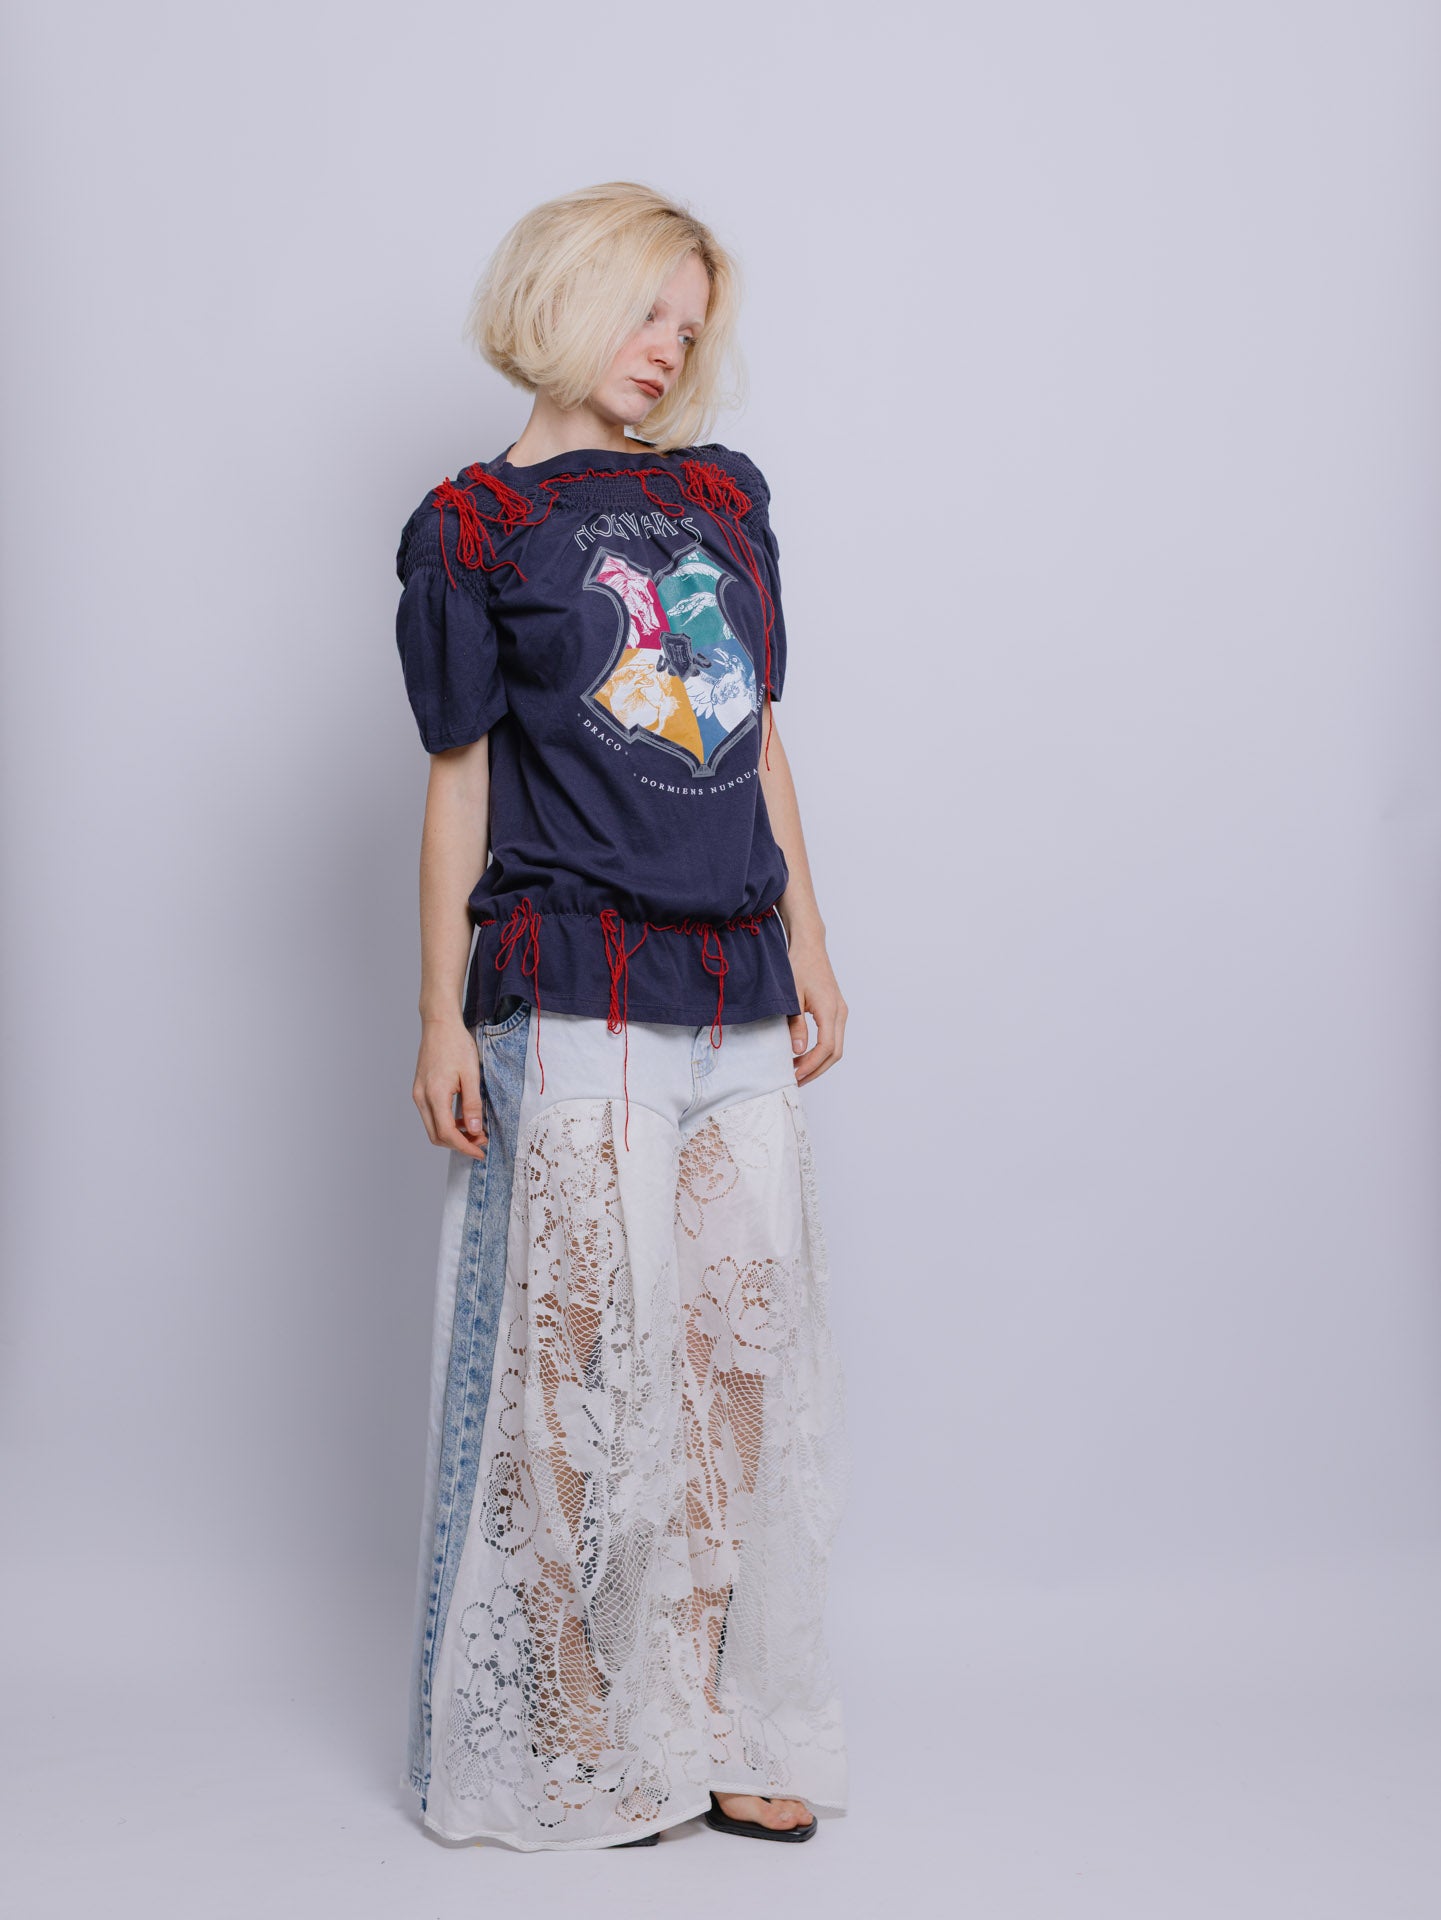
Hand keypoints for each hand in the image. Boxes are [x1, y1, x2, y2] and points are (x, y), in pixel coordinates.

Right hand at [413, 1014, 488, 1157]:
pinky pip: (431, 1115)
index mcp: (435, 1095)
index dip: (465, 1147)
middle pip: (437, 1135)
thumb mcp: (471, 1074)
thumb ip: (472, 1104)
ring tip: (474, 1130)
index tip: (480, 1151)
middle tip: (480, 1141)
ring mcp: (418, 1094)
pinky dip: (446, 1122)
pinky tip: (462, 1117)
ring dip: (452, 1134)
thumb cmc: (456, 1045)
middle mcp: (422, 1098)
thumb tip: (473, 1130)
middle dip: (459, 1144)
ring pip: (433, 1127)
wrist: (440, 1025)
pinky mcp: (420, 1090)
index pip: (447, 1133)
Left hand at [786, 939, 847, 1084]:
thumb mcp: (791, 996)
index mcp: (830, 1009)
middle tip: (796, 1080)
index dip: (811, 1064)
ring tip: (797, 1070)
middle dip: (816, 1069)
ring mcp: (840, 1012)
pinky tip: (803, 1054)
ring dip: (818, 1062)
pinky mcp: (835, 1011)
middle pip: (835, 1052)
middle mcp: (840, 1013)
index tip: (795, 1074)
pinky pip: (832, 1037)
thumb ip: (795, 1024)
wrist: (809, 946)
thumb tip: (797, 1050)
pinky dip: (820, 1051)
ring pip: (835, 1047)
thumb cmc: (799, 966)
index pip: (826, 1047)